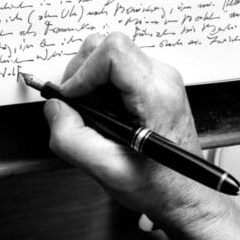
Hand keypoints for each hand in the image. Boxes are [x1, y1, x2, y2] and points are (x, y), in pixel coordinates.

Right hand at [44, 32, 239, 239]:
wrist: (185, 194)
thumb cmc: (157, 185)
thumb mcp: (106, 170)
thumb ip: (71, 138)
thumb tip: (54, 107)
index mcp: (156, 95)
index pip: (113, 51)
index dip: (82, 71)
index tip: (72, 97)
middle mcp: (161, 78)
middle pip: (107, 45)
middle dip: (80, 72)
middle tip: (75, 105)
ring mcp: (158, 76)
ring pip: (108, 52)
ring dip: (87, 78)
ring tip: (90, 111)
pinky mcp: (151, 80)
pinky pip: (115, 65)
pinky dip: (96, 83)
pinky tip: (101, 111)